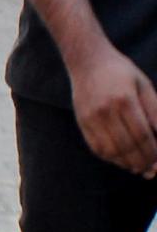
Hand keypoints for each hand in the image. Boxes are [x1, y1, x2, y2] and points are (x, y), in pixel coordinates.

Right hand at [69, 44, 156, 178]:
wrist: (87, 61)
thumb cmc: (121, 72)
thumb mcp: (144, 86)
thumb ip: (155, 111)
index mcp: (125, 99)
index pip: (142, 135)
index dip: (153, 152)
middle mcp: (106, 110)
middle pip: (127, 146)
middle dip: (143, 162)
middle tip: (152, 170)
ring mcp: (91, 117)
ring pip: (111, 151)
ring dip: (127, 164)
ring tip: (138, 168)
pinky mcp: (82, 122)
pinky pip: (97, 148)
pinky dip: (111, 158)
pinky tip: (121, 160)